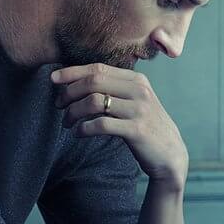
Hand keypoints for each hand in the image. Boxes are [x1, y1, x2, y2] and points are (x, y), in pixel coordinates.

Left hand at [51, 63, 188, 187]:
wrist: (170, 154)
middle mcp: (140, 91)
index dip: (72, 72)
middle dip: (69, 92)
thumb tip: (77, 81)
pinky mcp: (136, 130)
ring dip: (73, 112)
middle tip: (59, 105)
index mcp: (137, 80)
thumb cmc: (145, 127)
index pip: (98, 68)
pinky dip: (83, 129)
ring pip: (94, 102)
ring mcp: (139, 110)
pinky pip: (101, 124)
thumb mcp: (136, 102)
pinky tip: (79, 133)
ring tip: (67, 123)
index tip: (53, 79)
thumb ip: (115, 89)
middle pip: (93, 81)